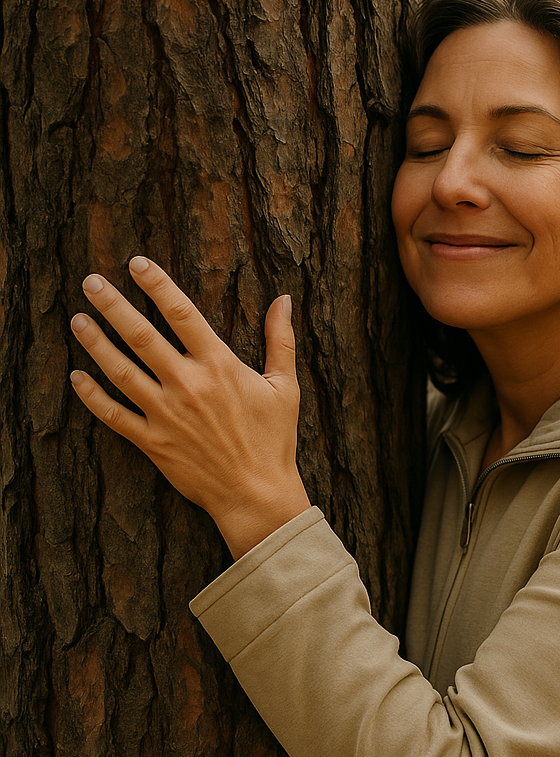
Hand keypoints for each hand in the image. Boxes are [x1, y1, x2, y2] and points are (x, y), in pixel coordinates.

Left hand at [70, 256, 310, 558]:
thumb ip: (280, 340)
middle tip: (91, 281)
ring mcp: (166, 414)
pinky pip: (114, 415)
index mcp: (219, 366)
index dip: (157, 284)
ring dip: (95, 343)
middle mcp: (188, 385)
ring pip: (120, 371)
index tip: (137, 263)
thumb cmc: (274, 439)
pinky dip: (92, 396)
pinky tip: (78, 376)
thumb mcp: (284, 386)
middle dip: (113, 305)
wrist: (257, 493)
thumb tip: (284, 300)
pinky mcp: (153, 442)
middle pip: (141, 335)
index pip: (182, 313)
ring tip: (77, 319)